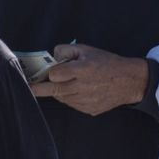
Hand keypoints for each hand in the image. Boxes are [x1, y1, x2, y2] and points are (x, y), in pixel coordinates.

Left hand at [29, 44, 148, 115]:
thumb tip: (51, 58)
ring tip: (64, 83)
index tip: (45, 71)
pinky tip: (76, 90)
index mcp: (83, 70)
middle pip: (53, 90)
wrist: (128, 81)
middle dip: (39, 89)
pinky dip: (69, 97)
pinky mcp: (89, 109)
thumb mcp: (87, 49)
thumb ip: (66, 50)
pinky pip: (71, 104)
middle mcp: (83, 87)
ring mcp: (86, 101)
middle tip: (30, 87)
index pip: (55, 74)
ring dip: (57, 91)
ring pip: (61, 98)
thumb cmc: (107, 63)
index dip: (50, 72)